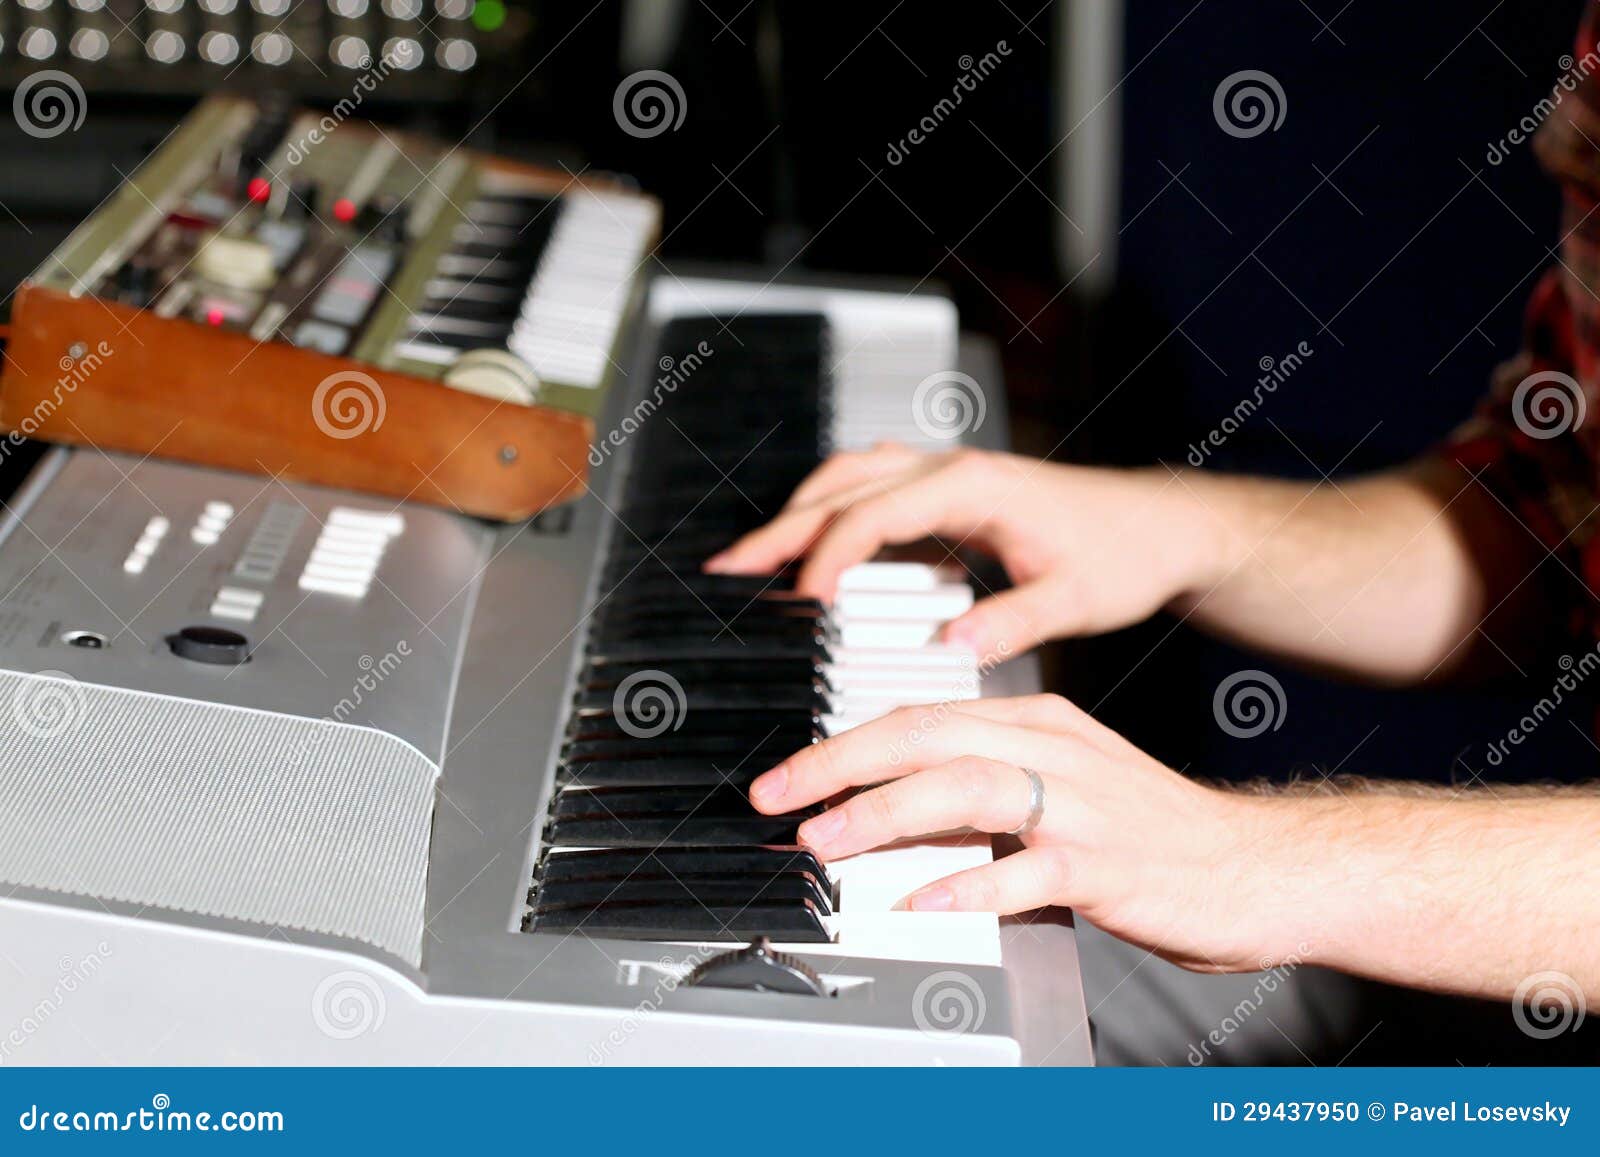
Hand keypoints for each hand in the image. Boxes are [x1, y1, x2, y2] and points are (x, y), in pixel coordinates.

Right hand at [704, 445, 1226, 656]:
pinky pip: (872, 488)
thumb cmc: (1123, 556)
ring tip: (751, 556)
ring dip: (797, 512)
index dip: (830, 556)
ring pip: (850, 478)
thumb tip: (951, 646)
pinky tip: (810, 545)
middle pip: (844, 488)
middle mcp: (953, 469)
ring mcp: (948, 474)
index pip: (876, 516)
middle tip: (730, 568)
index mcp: (975, 487)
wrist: (1160, 527)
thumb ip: (1013, 621)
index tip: (801, 599)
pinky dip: (830, 512)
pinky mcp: (950, 491)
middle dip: (782, 528)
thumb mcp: (1075, 599)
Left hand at [748, 693, 1306, 972]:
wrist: (1256, 865)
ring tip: (831, 841)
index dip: (844, 744)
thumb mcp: (1058, 787)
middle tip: (779, 798)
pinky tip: (925, 902)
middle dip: (841, 765)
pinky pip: (1028, 871)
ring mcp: (1082, 805)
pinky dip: (970, 884)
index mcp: (1037, 722)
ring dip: (887, 813)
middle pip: (928, 737)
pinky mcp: (1108, 864)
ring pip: (968, 788)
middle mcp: (1055, 750)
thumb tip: (889, 815)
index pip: (920, 717)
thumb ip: (980, 792)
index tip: (788, 776)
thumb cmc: (1150, 830)